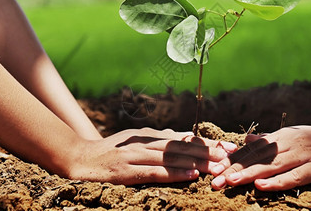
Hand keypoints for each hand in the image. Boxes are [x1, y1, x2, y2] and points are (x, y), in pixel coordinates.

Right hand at [65, 128, 237, 184]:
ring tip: (219, 167)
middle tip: (230, 157)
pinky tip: (191, 175)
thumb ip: (159, 139)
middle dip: (208, 152)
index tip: (229, 147)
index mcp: (150, 136)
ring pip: (172, 158)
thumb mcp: (136, 141)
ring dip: (198, 163)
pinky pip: (155, 173)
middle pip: (182, 147)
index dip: (207, 143)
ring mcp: (136, 156)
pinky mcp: (126, 171)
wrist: (80, 159)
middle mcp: (145, 143)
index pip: (184, 138)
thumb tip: (184, 137)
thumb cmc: (111, 151)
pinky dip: (174, 173)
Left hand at [210, 124, 310, 190]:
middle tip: (214, 180)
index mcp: (281, 136)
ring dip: (249, 174)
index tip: (213, 168)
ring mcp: (303, 155)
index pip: (252, 149)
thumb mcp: (294, 136)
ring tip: (229, 181)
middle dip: (234, 169)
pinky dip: (277, 181)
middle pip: (257, 158)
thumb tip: (246, 139)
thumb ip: (270, 140)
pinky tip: (262, 185)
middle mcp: (289, 143)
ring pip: (271, 166)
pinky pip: (295, 176)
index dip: (232, 159)